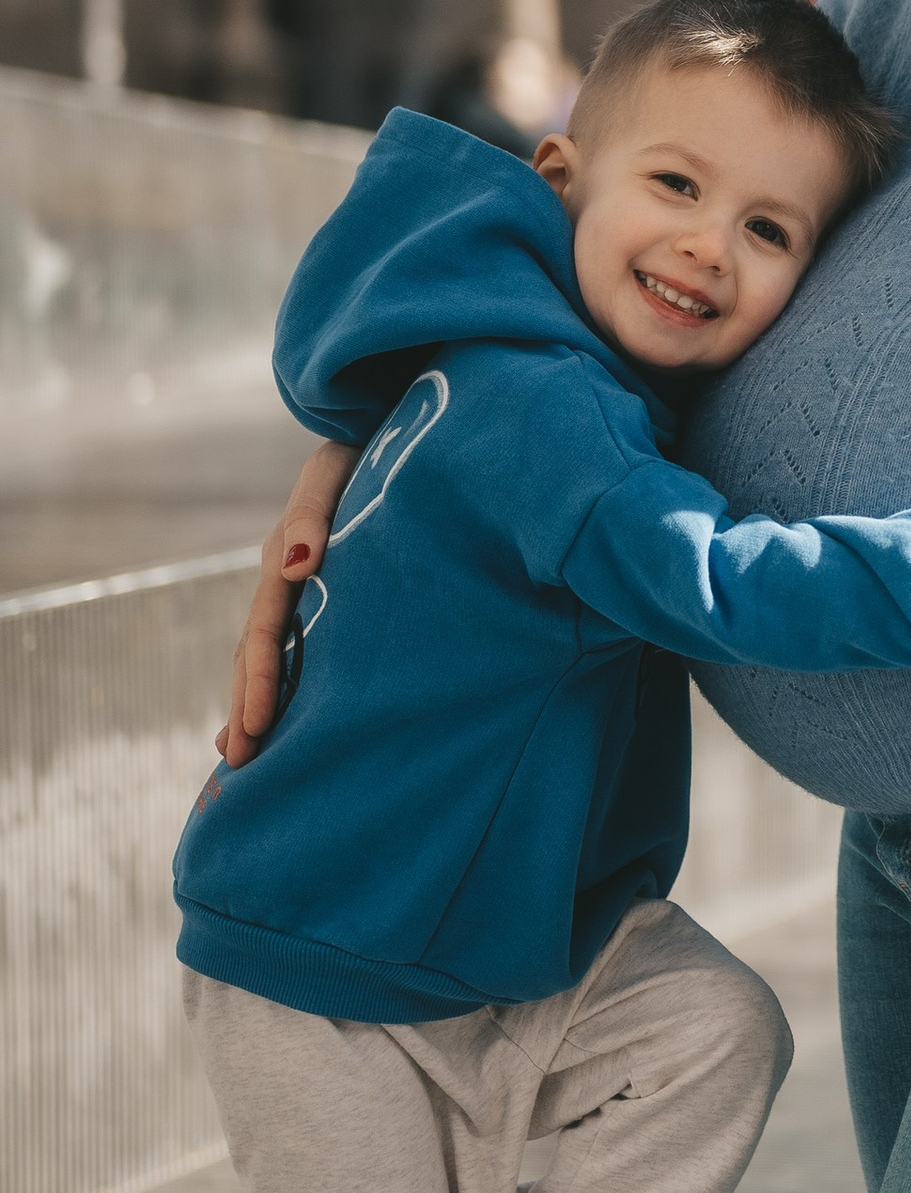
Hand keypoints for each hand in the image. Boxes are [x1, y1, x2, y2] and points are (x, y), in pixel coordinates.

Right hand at [219, 443, 359, 764]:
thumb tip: (296, 566)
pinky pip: (297, 644)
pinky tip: (275, 713)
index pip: (264, 633)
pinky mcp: (326, 591)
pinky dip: (278, 680)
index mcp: (284, 559)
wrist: (389, 429)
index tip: (253, 727)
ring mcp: (303, 588)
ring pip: (270, 654)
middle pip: (256, 653)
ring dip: (255, 701)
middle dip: (245, 706)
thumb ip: (310, 515)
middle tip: (239, 762)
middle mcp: (286, 579)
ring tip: (243, 752)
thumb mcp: (333, 474)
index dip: (258, 681)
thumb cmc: (366, 451)